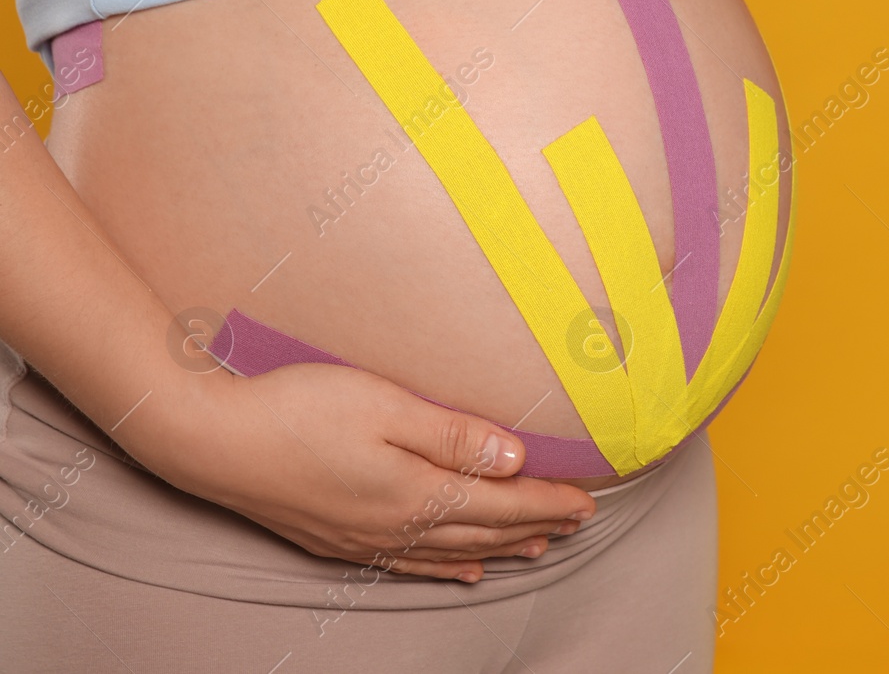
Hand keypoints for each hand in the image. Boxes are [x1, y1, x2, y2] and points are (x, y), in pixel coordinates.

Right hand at [124, 363, 596, 581]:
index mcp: (414, 492)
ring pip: (450, 553)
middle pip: (482, 532)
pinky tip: (463, 572)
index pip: (500, 504)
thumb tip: (515, 460)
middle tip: (579, 523)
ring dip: (499, 550)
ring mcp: (363, 537)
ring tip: (538, 549)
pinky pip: (410, 564)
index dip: (548, 503)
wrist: (209, 440)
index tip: (588, 501)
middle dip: (535, 526)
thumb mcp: (384, 405)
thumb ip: (453, 435)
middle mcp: (395, 525)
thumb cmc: (297, 409)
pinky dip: (446, 569)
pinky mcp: (336, 538)